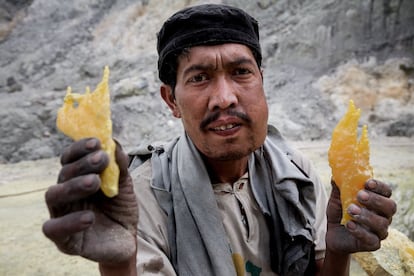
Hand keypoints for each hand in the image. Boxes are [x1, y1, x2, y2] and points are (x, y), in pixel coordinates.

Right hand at [42, 138, 138, 264]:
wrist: (128, 239)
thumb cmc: (121, 209)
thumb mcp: (124, 185)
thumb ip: (119, 166)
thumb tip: (114, 143)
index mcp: (77, 178)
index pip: (70, 159)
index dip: (80, 148)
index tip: (96, 142)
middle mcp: (66, 194)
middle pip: (63, 174)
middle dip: (82, 164)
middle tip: (101, 159)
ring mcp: (62, 215)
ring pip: (53, 196)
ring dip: (73, 186)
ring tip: (94, 182)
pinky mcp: (64, 240)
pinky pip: (54, 229)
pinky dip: (69, 221)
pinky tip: (89, 217)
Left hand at [326, 179, 396, 253]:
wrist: (332, 233)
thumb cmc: (339, 212)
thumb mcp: (336, 199)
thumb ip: (338, 187)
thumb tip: (335, 176)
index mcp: (378, 200)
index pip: (386, 191)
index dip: (379, 186)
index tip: (367, 183)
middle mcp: (383, 215)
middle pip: (390, 206)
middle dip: (375, 200)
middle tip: (360, 196)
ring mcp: (380, 231)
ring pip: (382, 223)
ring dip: (366, 215)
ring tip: (350, 210)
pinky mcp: (373, 244)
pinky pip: (372, 239)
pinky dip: (360, 231)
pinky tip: (349, 225)